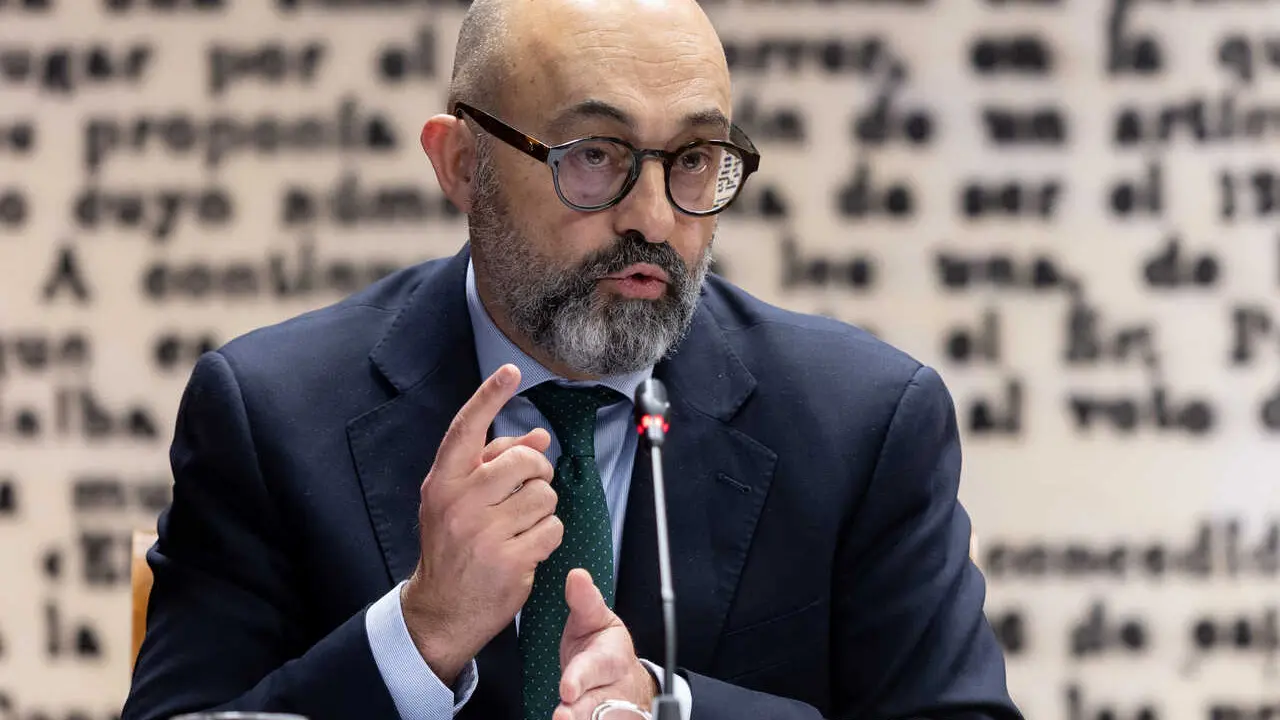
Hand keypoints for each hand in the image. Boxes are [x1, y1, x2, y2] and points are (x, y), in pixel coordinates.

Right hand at [401, 364, 561, 684]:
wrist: (440, 608)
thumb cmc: (453, 546)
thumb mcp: (458, 499)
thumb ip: (494, 463)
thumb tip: (538, 436)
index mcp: (443, 482)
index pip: (467, 429)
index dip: (489, 396)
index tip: (510, 371)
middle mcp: (460, 502)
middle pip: (525, 461)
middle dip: (538, 472)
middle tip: (528, 489)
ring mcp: (484, 533)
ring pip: (544, 495)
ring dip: (542, 509)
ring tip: (521, 525)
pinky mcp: (509, 560)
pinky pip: (552, 529)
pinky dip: (547, 537)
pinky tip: (527, 547)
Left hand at [555, 569, 657, 719]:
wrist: (625, 680)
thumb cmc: (603, 647)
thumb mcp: (595, 620)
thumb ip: (584, 601)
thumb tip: (576, 575)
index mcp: (610, 659)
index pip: (595, 668)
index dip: (580, 679)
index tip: (567, 689)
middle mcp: (612, 690)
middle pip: (597, 705)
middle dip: (579, 713)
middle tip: (562, 717)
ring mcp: (608, 712)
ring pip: (596, 718)